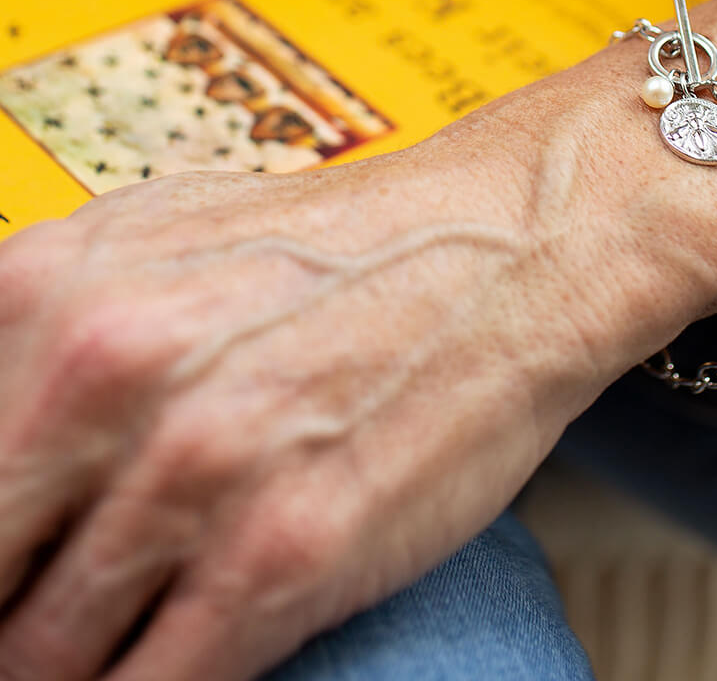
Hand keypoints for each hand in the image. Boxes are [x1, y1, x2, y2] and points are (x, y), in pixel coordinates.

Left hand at [0, 81, 701, 680]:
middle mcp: (103, 375)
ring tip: (115, 639)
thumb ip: (43, 333)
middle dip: (9, 616)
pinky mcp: (282, 553)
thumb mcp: (158, 241)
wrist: (503, 248)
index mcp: (49, 292)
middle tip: (43, 621)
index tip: (8, 566)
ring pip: (44, 659)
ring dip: (68, 667)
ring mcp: (194, 468)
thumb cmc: (342, 250)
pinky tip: (171, 661)